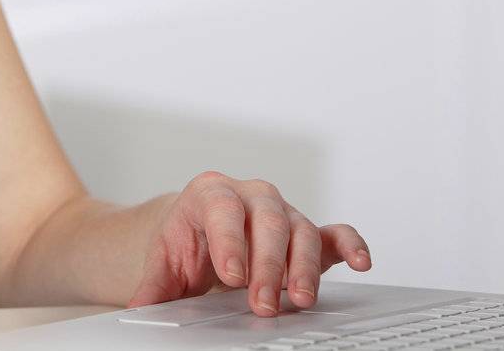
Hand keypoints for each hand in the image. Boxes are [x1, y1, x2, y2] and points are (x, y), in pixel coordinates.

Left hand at [127, 171, 370, 316]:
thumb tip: (142, 310)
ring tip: (299, 300)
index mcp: (210, 194)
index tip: (232, 274)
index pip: (222, 208)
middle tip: (263, 303)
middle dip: (268, 263)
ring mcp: (282, 213)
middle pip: (267, 220)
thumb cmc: (186, 242)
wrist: (200, 228)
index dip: (230, 239)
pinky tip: (361, 262)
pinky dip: (349, 244)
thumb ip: (154, 286)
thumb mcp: (164, 261)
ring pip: (300, 230)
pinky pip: (334, 233)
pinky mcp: (308, 233)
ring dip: (302, 267)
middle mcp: (251, 197)